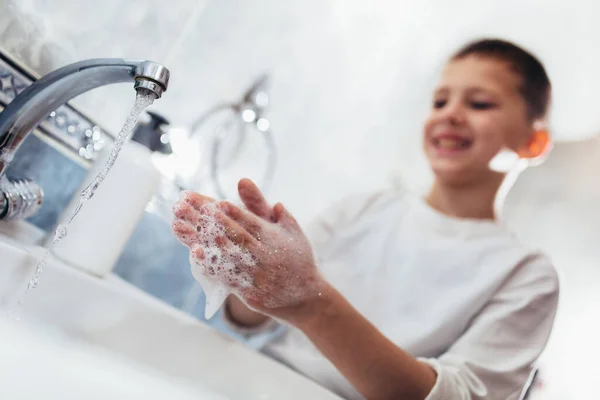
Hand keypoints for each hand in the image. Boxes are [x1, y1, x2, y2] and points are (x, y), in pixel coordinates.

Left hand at [172, 179, 328, 322]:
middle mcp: (266, 257)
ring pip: (231, 257)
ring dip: (211, 243)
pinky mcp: (251, 293)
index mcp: (276, 240)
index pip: (254, 224)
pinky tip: (197, 256)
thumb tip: (275, 202)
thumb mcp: (294, 234)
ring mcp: (258, 276)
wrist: (305, 297)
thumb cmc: (298, 259)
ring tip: (196, 231)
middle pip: (239, 238)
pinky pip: (228, 278)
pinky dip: (212, 267)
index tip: (220, 203)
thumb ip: (281, 216)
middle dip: (219, 224)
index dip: (237, 214)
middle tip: (200, 212)